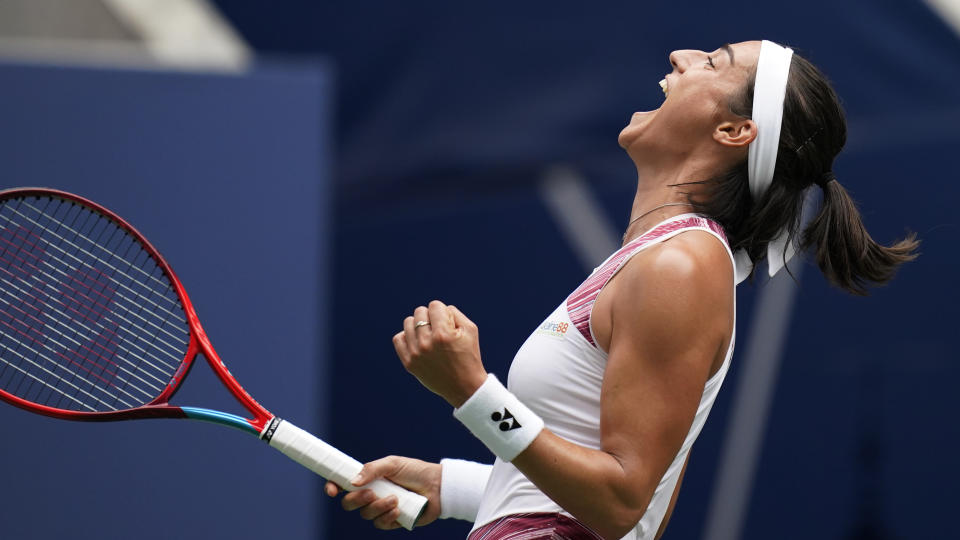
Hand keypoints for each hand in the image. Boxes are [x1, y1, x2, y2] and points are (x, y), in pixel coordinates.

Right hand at [324, 456, 441, 529]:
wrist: (438, 486)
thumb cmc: (415, 471)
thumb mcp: (393, 464)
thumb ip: (372, 469)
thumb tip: (352, 481)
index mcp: (368, 479)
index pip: (343, 484)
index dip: (333, 487)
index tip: (331, 490)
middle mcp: (372, 494)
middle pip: (349, 504)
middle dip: (356, 500)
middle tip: (371, 493)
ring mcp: (381, 509)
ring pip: (365, 515)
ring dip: (378, 507)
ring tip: (395, 498)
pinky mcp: (392, 521)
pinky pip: (380, 524)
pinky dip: (388, 516)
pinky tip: (399, 509)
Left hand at [393, 300, 487, 406]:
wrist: (464, 387)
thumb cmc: (469, 355)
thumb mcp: (470, 330)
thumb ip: (454, 312)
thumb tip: (438, 308)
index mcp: (443, 334)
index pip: (434, 305)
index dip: (443, 312)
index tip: (448, 324)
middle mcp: (427, 343)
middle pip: (419, 312)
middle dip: (430, 317)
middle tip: (439, 330)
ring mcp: (415, 354)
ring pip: (408, 322)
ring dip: (418, 325)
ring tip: (429, 336)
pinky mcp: (408, 363)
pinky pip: (398, 339)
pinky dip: (407, 337)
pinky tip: (418, 343)